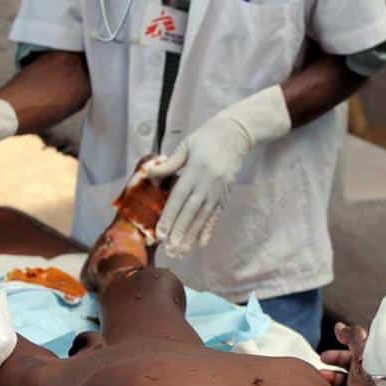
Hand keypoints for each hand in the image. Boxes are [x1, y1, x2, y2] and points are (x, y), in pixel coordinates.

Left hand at [146, 87, 290, 256]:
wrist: (237, 133)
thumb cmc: (207, 137)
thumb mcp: (186, 145)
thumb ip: (169, 163)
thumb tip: (149, 174)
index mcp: (196, 170)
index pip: (179, 198)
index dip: (169, 217)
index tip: (160, 233)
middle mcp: (207, 183)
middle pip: (191, 212)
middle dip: (179, 232)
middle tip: (170, 250)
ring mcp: (218, 191)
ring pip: (203, 217)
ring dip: (192, 236)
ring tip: (182, 252)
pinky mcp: (225, 194)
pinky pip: (216, 215)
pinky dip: (208, 230)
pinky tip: (201, 243)